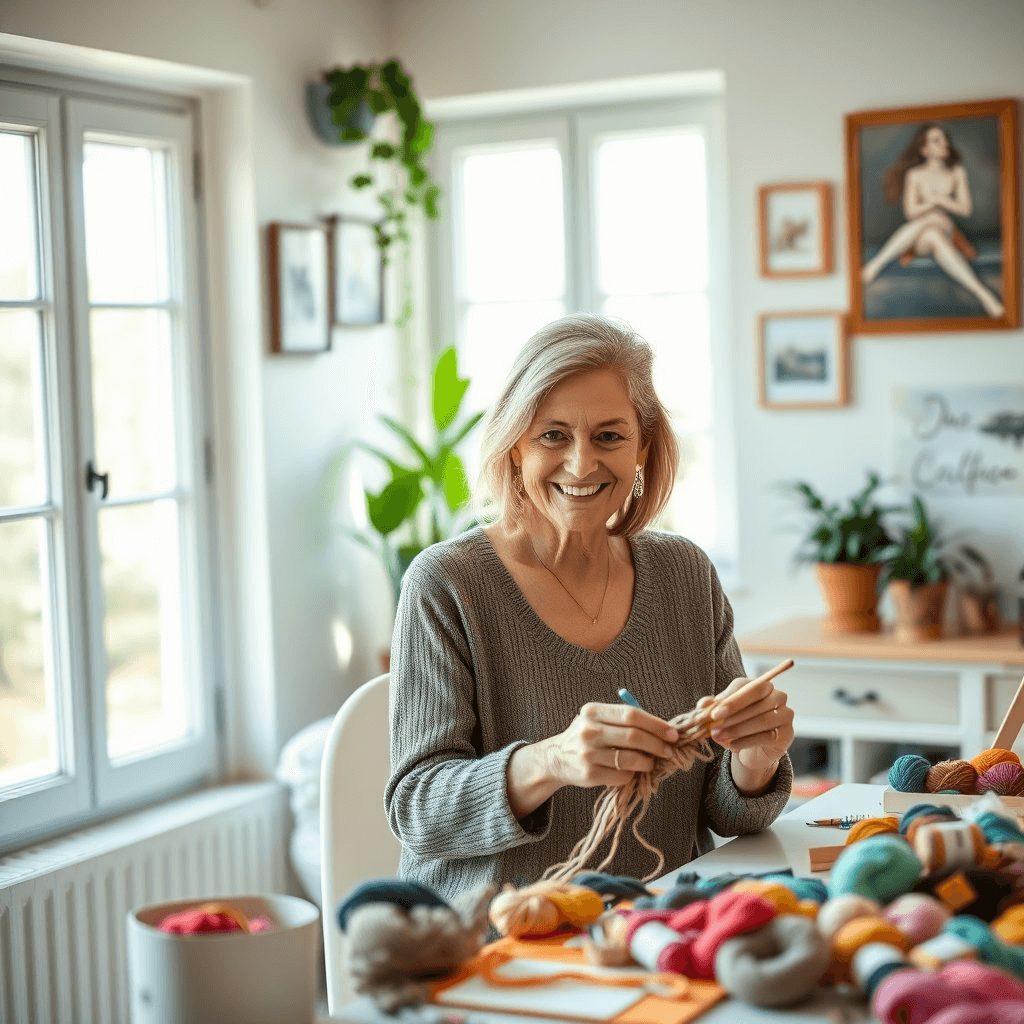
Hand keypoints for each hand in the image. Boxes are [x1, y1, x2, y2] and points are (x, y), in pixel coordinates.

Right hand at [544, 702, 678, 789]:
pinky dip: (633, 774)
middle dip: (657, 744)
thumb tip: (662, 730)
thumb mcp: (598, 719)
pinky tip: (632, 771)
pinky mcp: (589, 774)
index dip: (656, 724)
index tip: (672, 733)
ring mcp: (587, 754)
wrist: (558, 758)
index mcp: (592, 711)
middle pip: (633, 736)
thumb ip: (624, 720)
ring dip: (648, 762)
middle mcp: (588, 731)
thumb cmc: (587, 736)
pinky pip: (622, 776)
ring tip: (651, 762)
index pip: (631, 714)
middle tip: (668, 750)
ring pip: (630, 758)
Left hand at [701, 675, 793, 778]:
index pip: (747, 686)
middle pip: (757, 700)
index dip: (730, 700)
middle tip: (714, 727)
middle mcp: (777, 696)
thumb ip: (713, 706)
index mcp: (761, 684)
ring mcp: (785, 714)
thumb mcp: (723, 713)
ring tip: (719, 737)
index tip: (713, 713)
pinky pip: (767, 737)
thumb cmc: (737, 723)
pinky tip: (731, 746)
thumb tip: (703, 705)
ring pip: (762, 720)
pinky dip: (745, 742)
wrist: (753, 747)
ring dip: (737, 730)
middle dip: (733, 714)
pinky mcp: (787, 734)